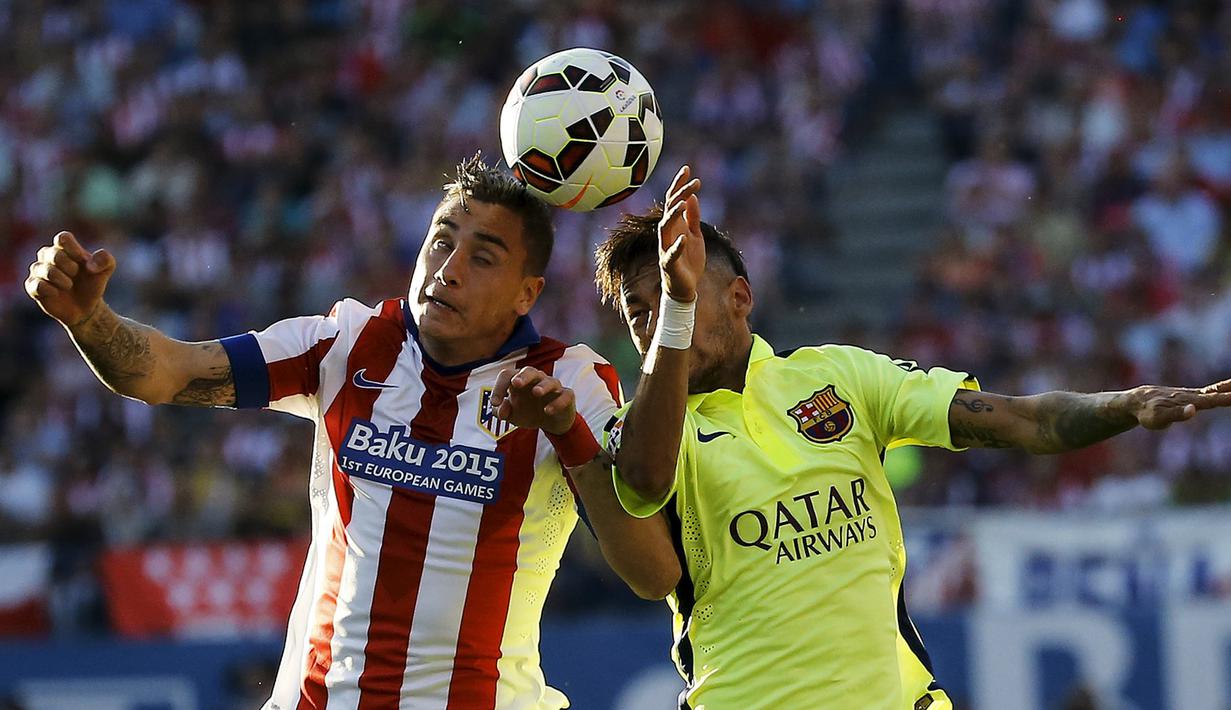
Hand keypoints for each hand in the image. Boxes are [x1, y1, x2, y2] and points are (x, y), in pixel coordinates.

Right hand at [25, 231, 116, 327]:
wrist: (86, 307)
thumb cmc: (92, 283)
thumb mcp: (106, 270)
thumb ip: (105, 259)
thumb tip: (89, 265)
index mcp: (65, 248)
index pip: (63, 238)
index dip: (73, 249)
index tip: (82, 259)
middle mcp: (48, 256)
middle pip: (53, 254)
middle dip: (69, 266)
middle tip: (76, 274)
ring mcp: (39, 271)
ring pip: (43, 269)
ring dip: (60, 279)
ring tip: (69, 285)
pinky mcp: (33, 287)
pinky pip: (36, 285)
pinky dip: (49, 289)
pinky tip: (57, 293)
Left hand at [491, 366, 575, 434]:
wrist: (551, 422)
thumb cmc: (529, 412)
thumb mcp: (512, 416)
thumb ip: (501, 412)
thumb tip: (501, 408)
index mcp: (519, 381)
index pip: (507, 376)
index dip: (499, 387)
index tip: (495, 402)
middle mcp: (536, 380)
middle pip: (529, 371)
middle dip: (523, 376)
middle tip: (516, 383)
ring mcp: (553, 387)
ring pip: (549, 381)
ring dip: (543, 386)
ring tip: (536, 393)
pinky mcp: (566, 396)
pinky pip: (564, 395)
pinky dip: (557, 402)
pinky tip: (548, 411)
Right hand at [657, 165, 704, 302]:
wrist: (685, 288)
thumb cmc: (689, 261)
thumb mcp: (696, 235)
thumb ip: (693, 217)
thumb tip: (692, 197)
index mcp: (675, 225)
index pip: (674, 200)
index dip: (679, 184)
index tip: (687, 168)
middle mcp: (668, 233)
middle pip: (670, 209)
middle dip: (680, 194)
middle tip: (694, 182)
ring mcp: (666, 248)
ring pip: (665, 228)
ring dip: (673, 215)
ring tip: (683, 204)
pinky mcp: (668, 264)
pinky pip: (671, 253)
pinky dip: (677, 246)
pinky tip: (684, 238)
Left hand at [1123, 379, 1230, 429]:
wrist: (1136, 401)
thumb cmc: (1146, 413)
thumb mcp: (1158, 419)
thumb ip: (1176, 415)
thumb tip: (1193, 410)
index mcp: (1191, 402)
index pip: (1216, 400)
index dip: (1230, 398)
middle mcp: (1194, 396)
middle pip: (1220, 393)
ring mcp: (1192, 395)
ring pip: (1217, 390)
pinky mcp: (1189, 396)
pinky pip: (1210, 392)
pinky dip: (1222, 388)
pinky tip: (1227, 388)